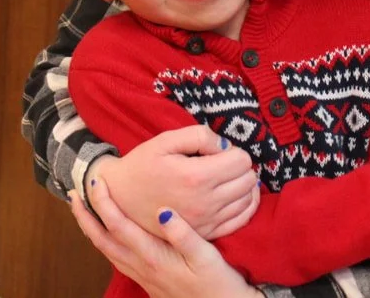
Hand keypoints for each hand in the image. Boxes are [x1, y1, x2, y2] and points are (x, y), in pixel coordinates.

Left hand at [72, 179, 261, 297]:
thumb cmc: (217, 284)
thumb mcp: (205, 257)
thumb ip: (184, 234)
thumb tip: (163, 211)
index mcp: (153, 256)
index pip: (119, 226)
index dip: (105, 203)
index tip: (97, 182)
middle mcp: (142, 267)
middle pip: (102, 240)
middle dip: (85, 217)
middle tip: (74, 195)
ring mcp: (142, 275)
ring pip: (106, 250)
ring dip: (92, 229)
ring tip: (85, 211)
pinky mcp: (147, 280)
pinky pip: (116, 258)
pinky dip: (105, 242)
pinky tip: (109, 235)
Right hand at [87, 125, 259, 238]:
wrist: (120, 199)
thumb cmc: (143, 165)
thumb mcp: (166, 140)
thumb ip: (200, 136)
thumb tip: (226, 145)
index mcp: (196, 177)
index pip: (242, 161)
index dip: (233, 151)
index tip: (217, 151)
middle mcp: (205, 203)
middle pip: (248, 179)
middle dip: (240, 166)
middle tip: (222, 162)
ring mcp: (207, 222)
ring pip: (248, 199)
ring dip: (243, 185)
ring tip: (227, 177)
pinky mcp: (206, 233)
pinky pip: (241, 220)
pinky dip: (245, 205)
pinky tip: (236, 195)